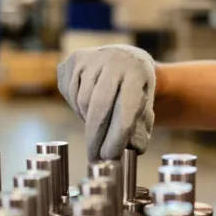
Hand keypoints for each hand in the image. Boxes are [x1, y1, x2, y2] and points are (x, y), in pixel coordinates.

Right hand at [57, 45, 155, 161]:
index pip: (126, 110)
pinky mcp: (75, 59)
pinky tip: (88, 105)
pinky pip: (69, 92)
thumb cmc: (137, 89)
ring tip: (98, 124)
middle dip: (95, 138)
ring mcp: (92, 58)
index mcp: (137, 73)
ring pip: (83, 101)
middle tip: (94, 158)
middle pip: (99, 107)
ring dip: (87, 120)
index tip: (110, 157)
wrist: (126, 57)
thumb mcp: (146, 105)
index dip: (116, 137)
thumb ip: (141, 127)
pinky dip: (77, 106)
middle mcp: (114, 61)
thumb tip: (134, 151)